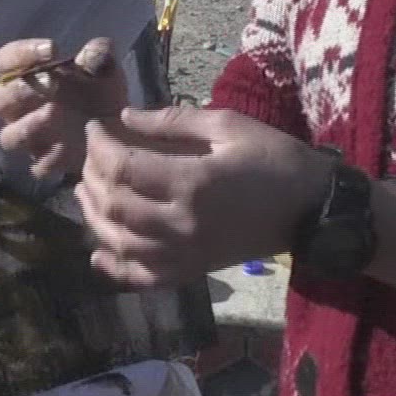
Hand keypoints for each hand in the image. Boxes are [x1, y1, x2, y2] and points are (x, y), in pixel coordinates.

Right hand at [0, 38, 126, 179]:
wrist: (119, 127)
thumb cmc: (99, 89)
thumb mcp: (105, 66)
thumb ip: (99, 55)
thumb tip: (92, 54)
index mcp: (23, 76)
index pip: (5, 60)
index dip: (22, 53)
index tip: (52, 49)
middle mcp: (16, 107)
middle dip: (20, 90)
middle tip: (52, 82)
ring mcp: (28, 137)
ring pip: (8, 136)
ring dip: (28, 126)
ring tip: (53, 113)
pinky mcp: (45, 162)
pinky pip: (37, 164)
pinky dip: (51, 156)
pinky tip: (68, 147)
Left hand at [76, 106, 329, 288]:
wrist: (313, 208)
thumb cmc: (275, 159)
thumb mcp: (228, 125)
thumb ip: (172, 122)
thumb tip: (125, 117)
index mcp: (193, 182)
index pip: (124, 168)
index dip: (99, 147)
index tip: (93, 128)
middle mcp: (183, 224)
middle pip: (115, 207)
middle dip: (92, 178)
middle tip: (90, 156)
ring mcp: (187, 254)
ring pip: (121, 243)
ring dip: (94, 217)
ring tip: (83, 191)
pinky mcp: (194, 271)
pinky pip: (145, 278)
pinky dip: (116, 269)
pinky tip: (98, 254)